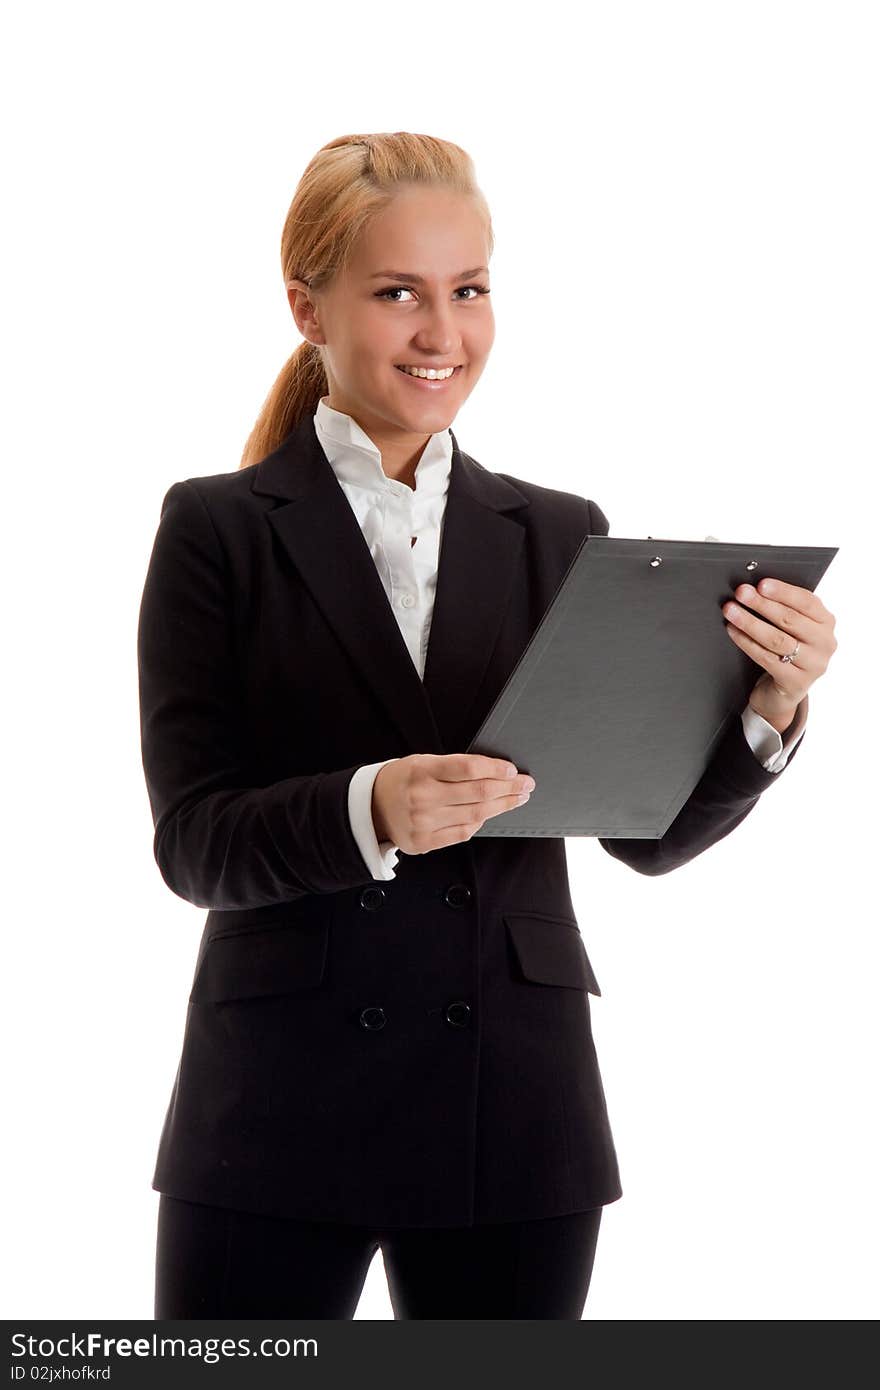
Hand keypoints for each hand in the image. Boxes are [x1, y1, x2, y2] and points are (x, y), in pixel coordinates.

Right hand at [372, 754, 535, 854]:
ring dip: (502, 806)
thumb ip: (454, 766)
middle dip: (509, 787)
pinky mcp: (424, 842)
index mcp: (421, 771)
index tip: (512, 769)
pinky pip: (463, 832)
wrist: (371, 807)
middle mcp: (422, 797)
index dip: (495, 769)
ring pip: (476, 814)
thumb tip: (494, 772)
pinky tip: (488, 814)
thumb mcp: (422, 762)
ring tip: (516, 798)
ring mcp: (423, 822)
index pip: (468, 768)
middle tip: (526, 784)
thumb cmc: (402, 780)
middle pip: (478, 793)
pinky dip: (480, 822)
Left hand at [722, 577, 837, 731]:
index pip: (807, 602)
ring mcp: (812, 665)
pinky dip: (747, 642)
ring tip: (732, 611)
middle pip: (790, 619)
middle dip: (762, 604)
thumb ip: (783, 608)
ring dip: (751, 622)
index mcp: (826, 622)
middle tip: (742, 593)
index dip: (783, 591)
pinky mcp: (795, 682)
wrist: (783, 691)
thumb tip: (755, 589)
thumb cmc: (786, 651)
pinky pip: (766, 658)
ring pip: (777, 639)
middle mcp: (824, 643)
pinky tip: (734, 631)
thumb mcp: (792, 628)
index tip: (762, 584)